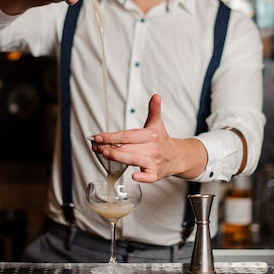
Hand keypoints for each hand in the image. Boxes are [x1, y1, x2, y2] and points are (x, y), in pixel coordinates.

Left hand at [90, 94, 207, 182]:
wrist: (177, 157)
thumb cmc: (162, 140)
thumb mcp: (157, 123)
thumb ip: (154, 110)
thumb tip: (155, 96)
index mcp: (151, 135)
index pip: (128, 135)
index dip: (112, 136)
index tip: (99, 136)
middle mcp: (152, 148)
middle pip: (128, 147)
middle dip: (110, 147)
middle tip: (96, 146)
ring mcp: (153, 162)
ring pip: (134, 160)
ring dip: (118, 157)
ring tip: (105, 154)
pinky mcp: (155, 174)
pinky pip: (149, 177)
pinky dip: (142, 177)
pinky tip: (134, 176)